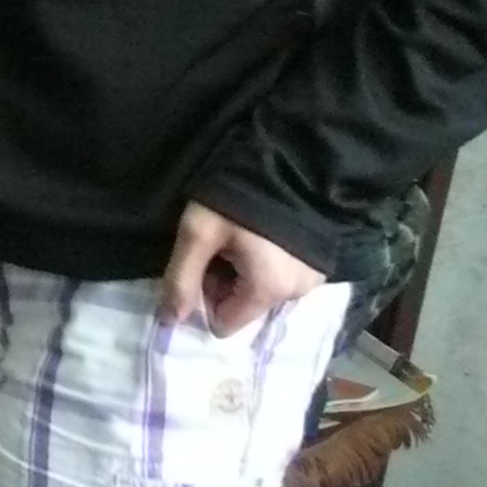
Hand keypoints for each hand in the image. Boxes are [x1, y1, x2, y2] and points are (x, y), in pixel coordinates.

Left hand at [163, 201, 328, 338]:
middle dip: (224, 283)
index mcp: (270, 291)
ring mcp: (313, 279)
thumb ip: (181, 279)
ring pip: (260, 291)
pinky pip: (281, 276)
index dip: (205, 298)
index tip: (203, 264)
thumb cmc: (240, 196)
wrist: (294, 163)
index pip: (225, 324)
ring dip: (244, 270)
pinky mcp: (318, 263)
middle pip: (243, 307)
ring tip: (241, 236)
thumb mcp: (199, 233)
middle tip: (220, 245)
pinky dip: (265, 262)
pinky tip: (260, 235)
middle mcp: (297, 293)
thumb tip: (169, 322)